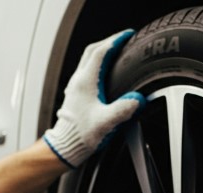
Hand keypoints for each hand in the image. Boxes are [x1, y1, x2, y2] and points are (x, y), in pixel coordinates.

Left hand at [43, 30, 145, 167]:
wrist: (65, 147)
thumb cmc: (81, 135)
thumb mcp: (106, 123)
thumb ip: (123, 109)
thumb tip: (138, 99)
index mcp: (85, 82)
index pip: (100, 52)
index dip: (115, 41)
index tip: (127, 35)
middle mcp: (78, 81)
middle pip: (92, 51)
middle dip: (108, 42)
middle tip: (122, 40)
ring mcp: (75, 87)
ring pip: (87, 60)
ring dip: (101, 52)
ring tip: (116, 52)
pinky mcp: (75, 95)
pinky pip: (86, 72)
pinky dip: (97, 65)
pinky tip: (105, 73)